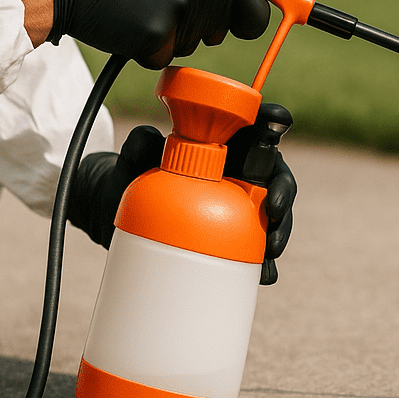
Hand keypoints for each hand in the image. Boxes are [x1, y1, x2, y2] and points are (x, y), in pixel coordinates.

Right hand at [41, 0, 270, 67]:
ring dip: (175, 32)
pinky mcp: (155, 38)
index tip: (239, 21)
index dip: (249, 17)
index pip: (255, 6)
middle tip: (170, 3)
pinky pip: (166, 55)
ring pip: (194, 42)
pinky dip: (150, 47)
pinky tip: (129, 21)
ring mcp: (179, 12)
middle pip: (224, 28)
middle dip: (205, 23)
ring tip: (143, 3)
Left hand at [68, 115, 296, 286]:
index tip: (278, 124)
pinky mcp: (231, 238)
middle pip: (274, 176)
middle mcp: (238, 175)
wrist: (115, 214)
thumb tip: (149, 135)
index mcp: (225, 145)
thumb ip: (140, 144)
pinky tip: (264, 274)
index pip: (258, 129)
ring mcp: (238, 207)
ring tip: (271, 249)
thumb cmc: (132, 178)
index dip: (274, 122)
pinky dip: (263, 263)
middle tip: (274, 208)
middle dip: (283, 191)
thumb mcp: (133, 161)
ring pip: (272, 215)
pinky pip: (254, 250)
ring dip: (280, 231)